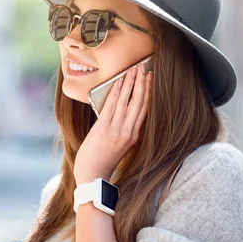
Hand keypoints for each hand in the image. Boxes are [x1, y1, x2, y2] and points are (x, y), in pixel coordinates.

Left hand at [74, 61, 153, 185]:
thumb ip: (123, 128)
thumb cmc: (103, 160)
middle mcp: (129, 132)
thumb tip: (120, 109)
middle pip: (139, 102)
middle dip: (142, 83)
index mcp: (134, 135)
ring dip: (130, 83)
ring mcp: (117, 130)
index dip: (149, 91)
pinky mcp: (104, 129)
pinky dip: (117, 92)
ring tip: (133, 69)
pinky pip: (112, 106)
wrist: (92, 175)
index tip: (150, 77)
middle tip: (143, 67)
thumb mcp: (119, 145)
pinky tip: (119, 81)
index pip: (145, 108)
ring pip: (127, 101)